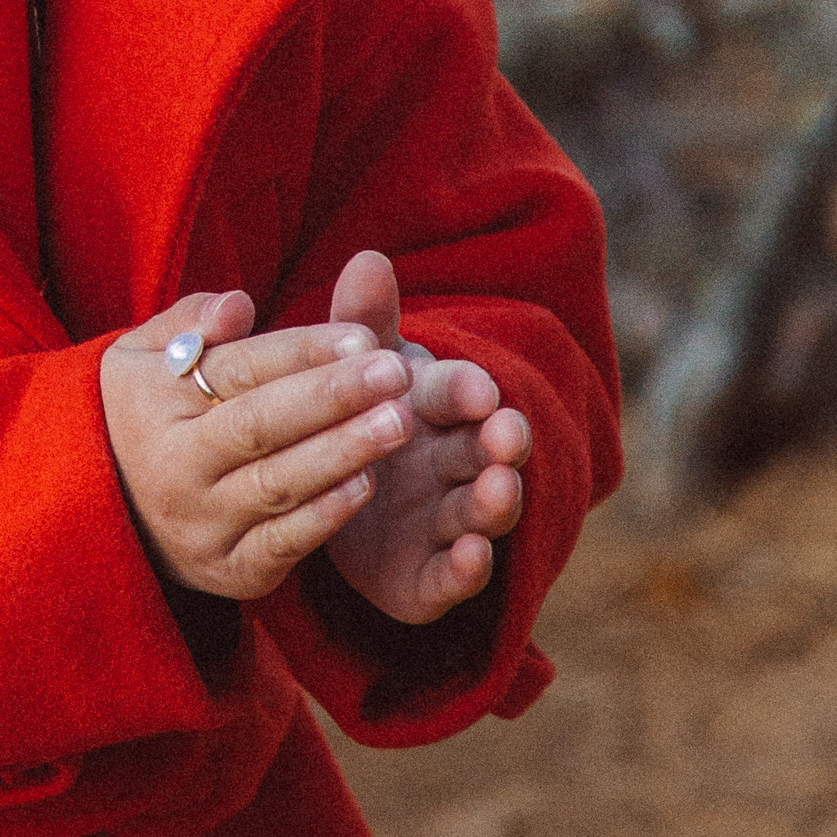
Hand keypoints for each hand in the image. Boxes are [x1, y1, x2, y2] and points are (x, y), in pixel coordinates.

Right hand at [101, 286, 422, 605]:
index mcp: (154, 403)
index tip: (364, 336)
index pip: (239, 370)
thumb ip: (189, 322)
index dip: (303, 352)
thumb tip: (239, 304)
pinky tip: (366, 484)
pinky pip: (282, 543)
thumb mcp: (142, 356)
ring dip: (344, 452)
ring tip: (400, 421)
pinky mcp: (226, 571)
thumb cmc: (142, 417)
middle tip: (397, 371)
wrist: (101, 514)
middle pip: (262, 425)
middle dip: (334, 396)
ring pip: (279, 484)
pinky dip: (324, 516)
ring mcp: (199, 524)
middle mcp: (173, 468)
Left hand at [317, 250, 529, 623]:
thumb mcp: (357, 370)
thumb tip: (367, 258)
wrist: (327, 495)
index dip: (467, 392)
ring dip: (495, 501)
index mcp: (435, 408)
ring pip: (480, 510)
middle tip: (508, 434)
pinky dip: (467, 569)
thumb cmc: (357, 416)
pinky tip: (473, 557)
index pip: (456, 393)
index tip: (478, 389)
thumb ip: (364, 323)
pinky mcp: (427, 577)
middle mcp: (454, 463)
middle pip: (484, 450)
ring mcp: (445, 520)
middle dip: (501, 443)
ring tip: (499, 489)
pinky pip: (451, 576)